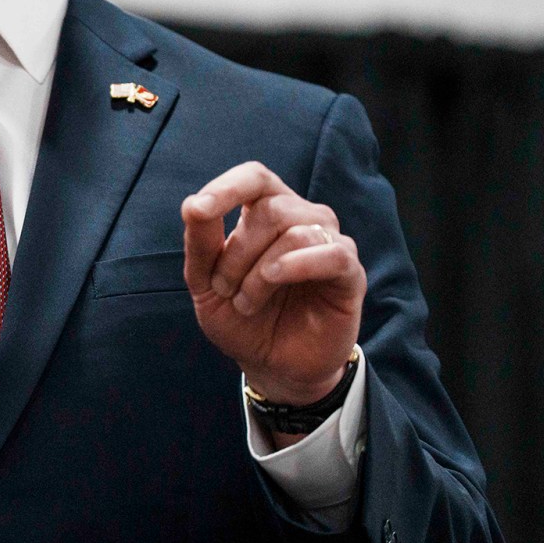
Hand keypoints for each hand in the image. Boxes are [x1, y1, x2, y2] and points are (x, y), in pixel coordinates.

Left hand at [181, 162, 364, 409]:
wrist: (271, 365)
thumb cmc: (240, 318)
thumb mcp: (205, 283)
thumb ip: (200, 242)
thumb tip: (193, 203)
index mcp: (266, 210)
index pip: (254, 177)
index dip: (227, 186)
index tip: (201, 210)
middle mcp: (302, 217)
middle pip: (269, 209)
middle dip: (236, 253)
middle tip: (224, 289)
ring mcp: (329, 242)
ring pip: (296, 231)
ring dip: (259, 273)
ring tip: (247, 302)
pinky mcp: (350, 272)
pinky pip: (331, 253)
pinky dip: (295, 267)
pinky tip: (274, 283)